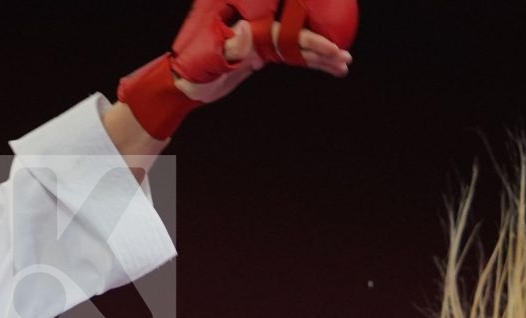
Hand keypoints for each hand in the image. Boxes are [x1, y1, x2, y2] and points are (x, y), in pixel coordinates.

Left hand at [175, 19, 351, 105]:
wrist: (182, 84)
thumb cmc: (190, 69)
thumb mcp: (207, 58)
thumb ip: (227, 46)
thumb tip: (246, 33)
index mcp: (248, 26)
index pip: (285, 31)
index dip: (308, 40)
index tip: (328, 48)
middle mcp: (257, 29)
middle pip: (296, 35)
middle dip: (322, 46)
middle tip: (343, 57)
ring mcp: (260, 41)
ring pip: (297, 46)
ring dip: (320, 55)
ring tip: (343, 64)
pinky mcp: (260, 54)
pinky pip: (289, 56)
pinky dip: (307, 62)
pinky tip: (326, 67)